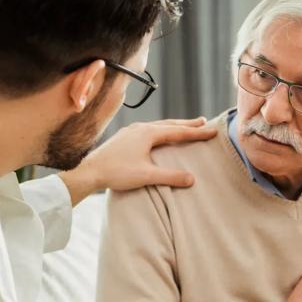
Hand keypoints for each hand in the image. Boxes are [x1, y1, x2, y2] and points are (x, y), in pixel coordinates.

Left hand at [59, 117, 217, 204]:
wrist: (89, 172)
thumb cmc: (116, 173)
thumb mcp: (146, 176)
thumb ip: (170, 176)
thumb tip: (192, 178)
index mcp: (148, 133)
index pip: (178, 132)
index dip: (197, 132)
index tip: (212, 131)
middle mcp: (140, 128)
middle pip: (169, 124)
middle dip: (187, 124)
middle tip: (203, 122)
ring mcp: (131, 132)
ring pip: (158, 126)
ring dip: (173, 126)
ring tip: (184, 127)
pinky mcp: (124, 138)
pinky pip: (148, 130)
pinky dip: (160, 131)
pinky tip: (158, 136)